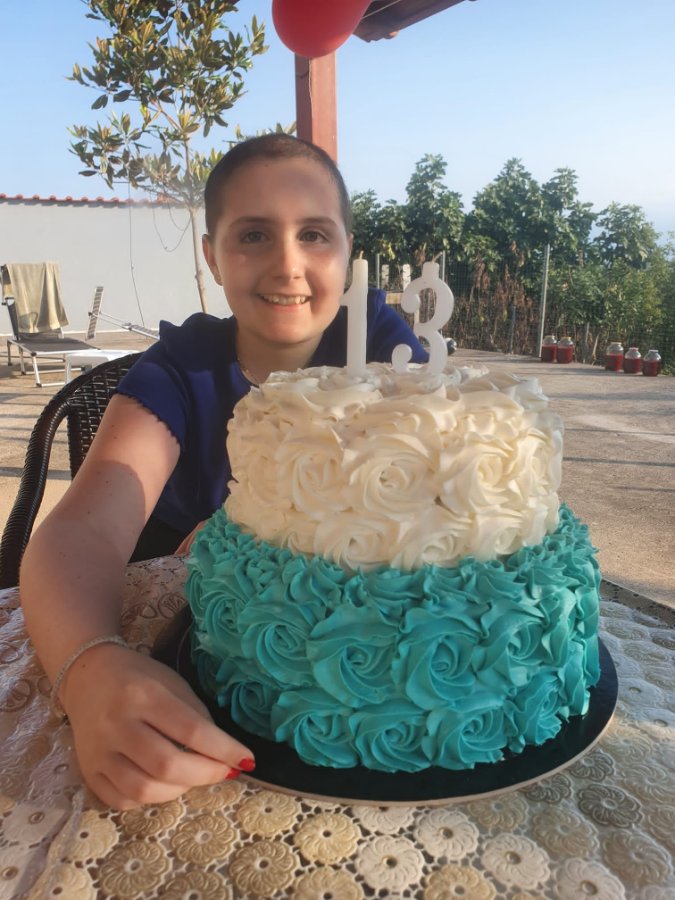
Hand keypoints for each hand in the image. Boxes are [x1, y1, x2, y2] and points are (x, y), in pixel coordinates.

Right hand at [61, 643, 253, 809]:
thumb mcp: (172, 683)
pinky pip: (123, 800)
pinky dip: (151, 798)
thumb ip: (196, 716)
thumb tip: (223, 754)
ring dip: (179, 790)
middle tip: (225, 771)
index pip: (191, 730)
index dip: (224, 750)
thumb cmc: (138, 677)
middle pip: (167, 765)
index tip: (246, 760)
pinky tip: (163, 783)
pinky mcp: (88, 772)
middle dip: (206, 774)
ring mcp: (99, 752)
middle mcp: (118, 724)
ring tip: (193, 776)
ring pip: (144, 789)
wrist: (87, 675)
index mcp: (143, 695)